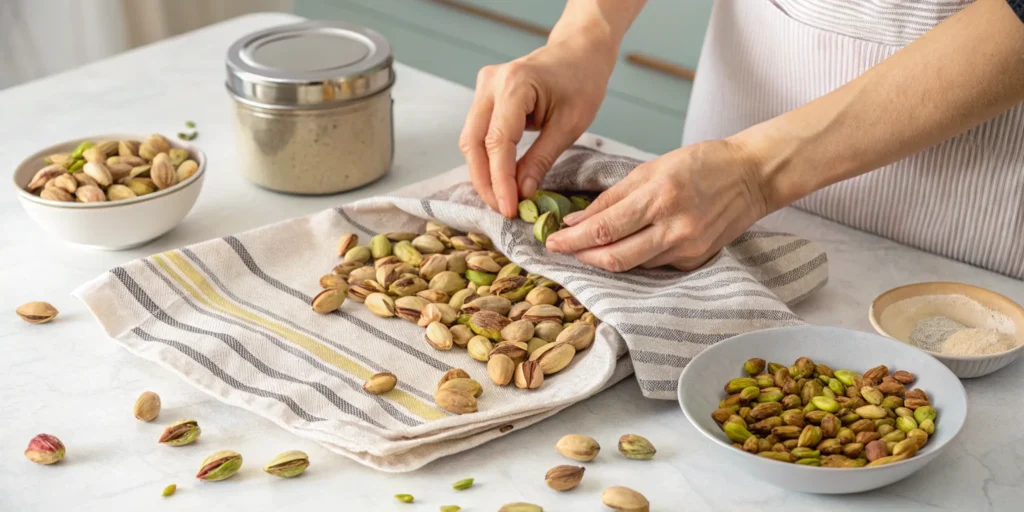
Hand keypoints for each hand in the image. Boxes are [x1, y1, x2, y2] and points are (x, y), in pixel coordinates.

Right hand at [459, 39, 614, 217]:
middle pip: (473, 143)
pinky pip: (477, 134)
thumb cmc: (581, 82)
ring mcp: (483, 87)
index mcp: (515, 84)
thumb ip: (541, 160)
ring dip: (483, 173)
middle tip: (502, 210)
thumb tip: (521, 194)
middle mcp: (491, 83)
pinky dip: (486, 160)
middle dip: (485, 182)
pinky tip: (499, 181)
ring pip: (470, 141)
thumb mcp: (570, 126)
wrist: (578, 52)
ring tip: (502, 200)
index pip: (498, 142)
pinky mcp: (484, 96)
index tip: (509, 209)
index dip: (500, 181)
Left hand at [545, 140, 768, 271]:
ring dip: (603, 260)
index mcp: (660, 196)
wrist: (753, 176)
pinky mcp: (694, 260)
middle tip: (560, 251)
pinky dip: (633, 258)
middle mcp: (674, 227)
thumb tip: (576, 220)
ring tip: (583, 250)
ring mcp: (687, 248)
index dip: (573, 239)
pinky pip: (653, 265)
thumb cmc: (702, 163)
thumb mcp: (652, 168)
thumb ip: (612, 197)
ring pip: (632, 265)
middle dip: (581, 256)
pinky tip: (621, 248)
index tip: (551, 242)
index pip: (605, 227)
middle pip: (615, 257)